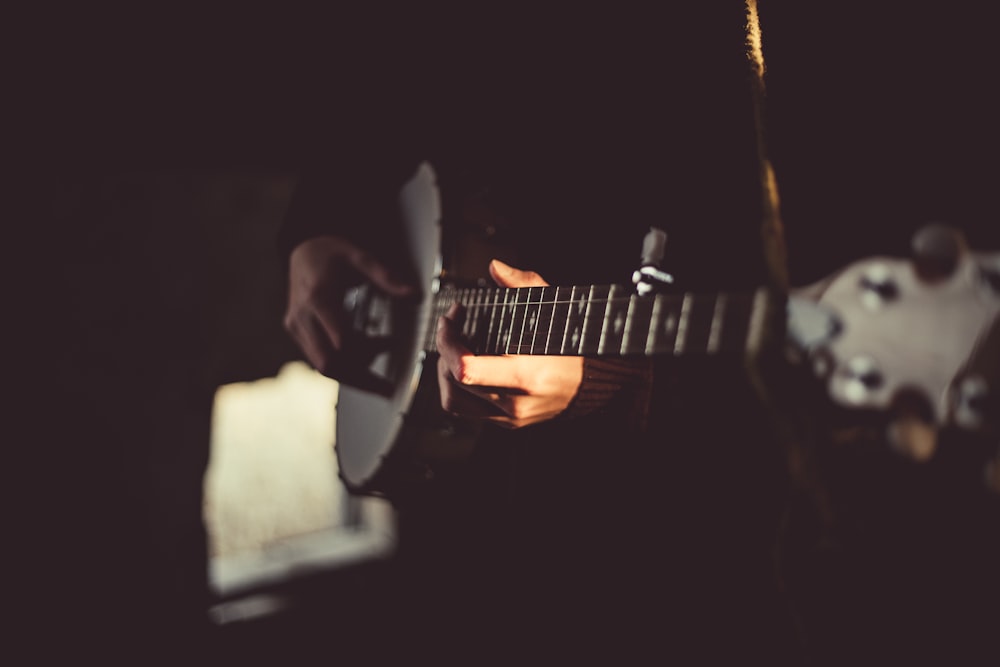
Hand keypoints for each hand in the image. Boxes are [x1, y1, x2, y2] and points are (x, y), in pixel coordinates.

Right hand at [284, 235, 414, 390]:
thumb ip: (387, 278)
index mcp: (318, 297)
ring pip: (323, 367)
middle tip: (387, 384)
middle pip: (329, 362)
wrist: (302, 251)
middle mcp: (303, 316)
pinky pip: (319, 360)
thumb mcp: (360, 258)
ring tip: (381, 366)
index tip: (390, 346)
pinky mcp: (297, 334)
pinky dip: (343, 363)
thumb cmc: (331, 254)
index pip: (340, 339)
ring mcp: (297, 327)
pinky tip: (366, 353)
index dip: (366, 350)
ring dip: (353, 372)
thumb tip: (415, 295)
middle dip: (360, 375)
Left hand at [436, 259, 583, 428]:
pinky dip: (458, 387)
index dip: (448, 341)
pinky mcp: (507, 422)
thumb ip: (523, 284)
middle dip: (445, 346)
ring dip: (445, 371)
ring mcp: (510, 416)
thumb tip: (496, 268)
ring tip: (454, 349)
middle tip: (453, 324)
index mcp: (525, 376)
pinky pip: (467, 410)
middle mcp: (515, 402)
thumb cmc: (571, 343)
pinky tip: (467, 366)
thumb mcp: (551, 306)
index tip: (452, 319)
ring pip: (453, 400)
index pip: (465, 369)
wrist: (592, 382)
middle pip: (453, 380)